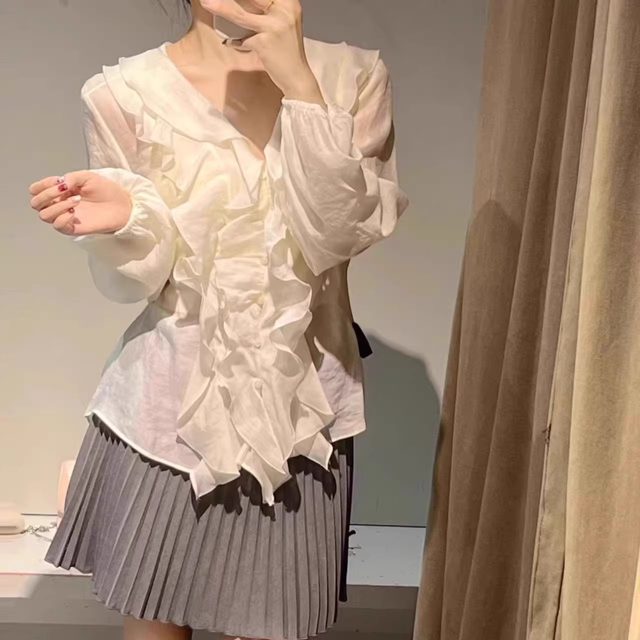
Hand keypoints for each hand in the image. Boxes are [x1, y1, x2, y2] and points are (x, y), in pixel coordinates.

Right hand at [28, 171, 132, 236]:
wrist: (122, 205)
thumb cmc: (106, 190)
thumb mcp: (87, 177)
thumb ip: (71, 177)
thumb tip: (60, 184)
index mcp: (59, 192)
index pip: (36, 190)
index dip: (42, 185)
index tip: (59, 181)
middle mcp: (59, 204)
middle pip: (35, 203)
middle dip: (46, 194)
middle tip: (65, 190)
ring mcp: (65, 217)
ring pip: (43, 215)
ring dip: (56, 206)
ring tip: (76, 201)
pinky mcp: (73, 229)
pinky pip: (57, 226)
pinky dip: (62, 218)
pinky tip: (74, 212)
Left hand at [201, 0, 325, 103]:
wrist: (297, 76)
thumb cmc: (287, 50)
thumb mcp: (281, 23)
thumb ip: (266, 11)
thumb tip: (238, 5)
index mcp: (288, 2)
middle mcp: (285, 10)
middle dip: (229, 0)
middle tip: (210, 0)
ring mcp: (275, 26)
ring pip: (240, 14)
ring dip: (221, 8)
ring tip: (206, 3)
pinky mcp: (265, 43)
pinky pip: (242, 39)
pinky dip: (234, 41)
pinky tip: (231, 42)